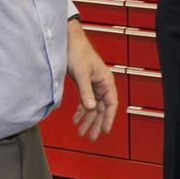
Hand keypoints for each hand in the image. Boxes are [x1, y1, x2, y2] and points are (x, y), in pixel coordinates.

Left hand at [67, 19, 118, 138]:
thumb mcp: (81, 74)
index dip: (108, 118)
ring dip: (87, 119)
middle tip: (92, 136)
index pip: (111, 103)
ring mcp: (93, 84)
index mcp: (106, 80)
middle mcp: (101, 84)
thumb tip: (90, 107)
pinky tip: (76, 119)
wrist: (68, 41)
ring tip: (82, 132)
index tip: (105, 130)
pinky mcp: (84, 84)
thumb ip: (86, 91)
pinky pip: (85, 101)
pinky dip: (81, 110)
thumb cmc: (78, 52)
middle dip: (96, 123)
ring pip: (93, 106)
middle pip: (101, 108)